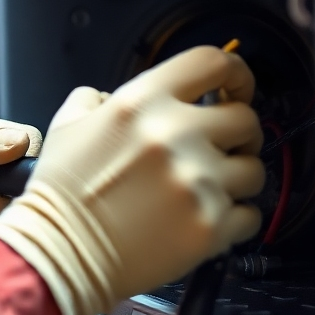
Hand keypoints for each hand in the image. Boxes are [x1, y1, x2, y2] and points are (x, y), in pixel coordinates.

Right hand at [0, 46, 263, 314]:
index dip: (234, 73)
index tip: (235, 87)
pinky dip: (232, 217)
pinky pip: (250, 214)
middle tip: (218, 147)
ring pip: (254, 169)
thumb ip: (98, 99)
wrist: (60, 251)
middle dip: (236, 133)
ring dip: (234, 177)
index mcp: (141, 103)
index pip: (212, 64)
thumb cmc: (61, 193)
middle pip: (246, 119)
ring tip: (202, 188)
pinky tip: (199, 216)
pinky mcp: (211, 227)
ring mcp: (198, 183)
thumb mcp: (67, 124)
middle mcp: (176, 136)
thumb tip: (122, 98)